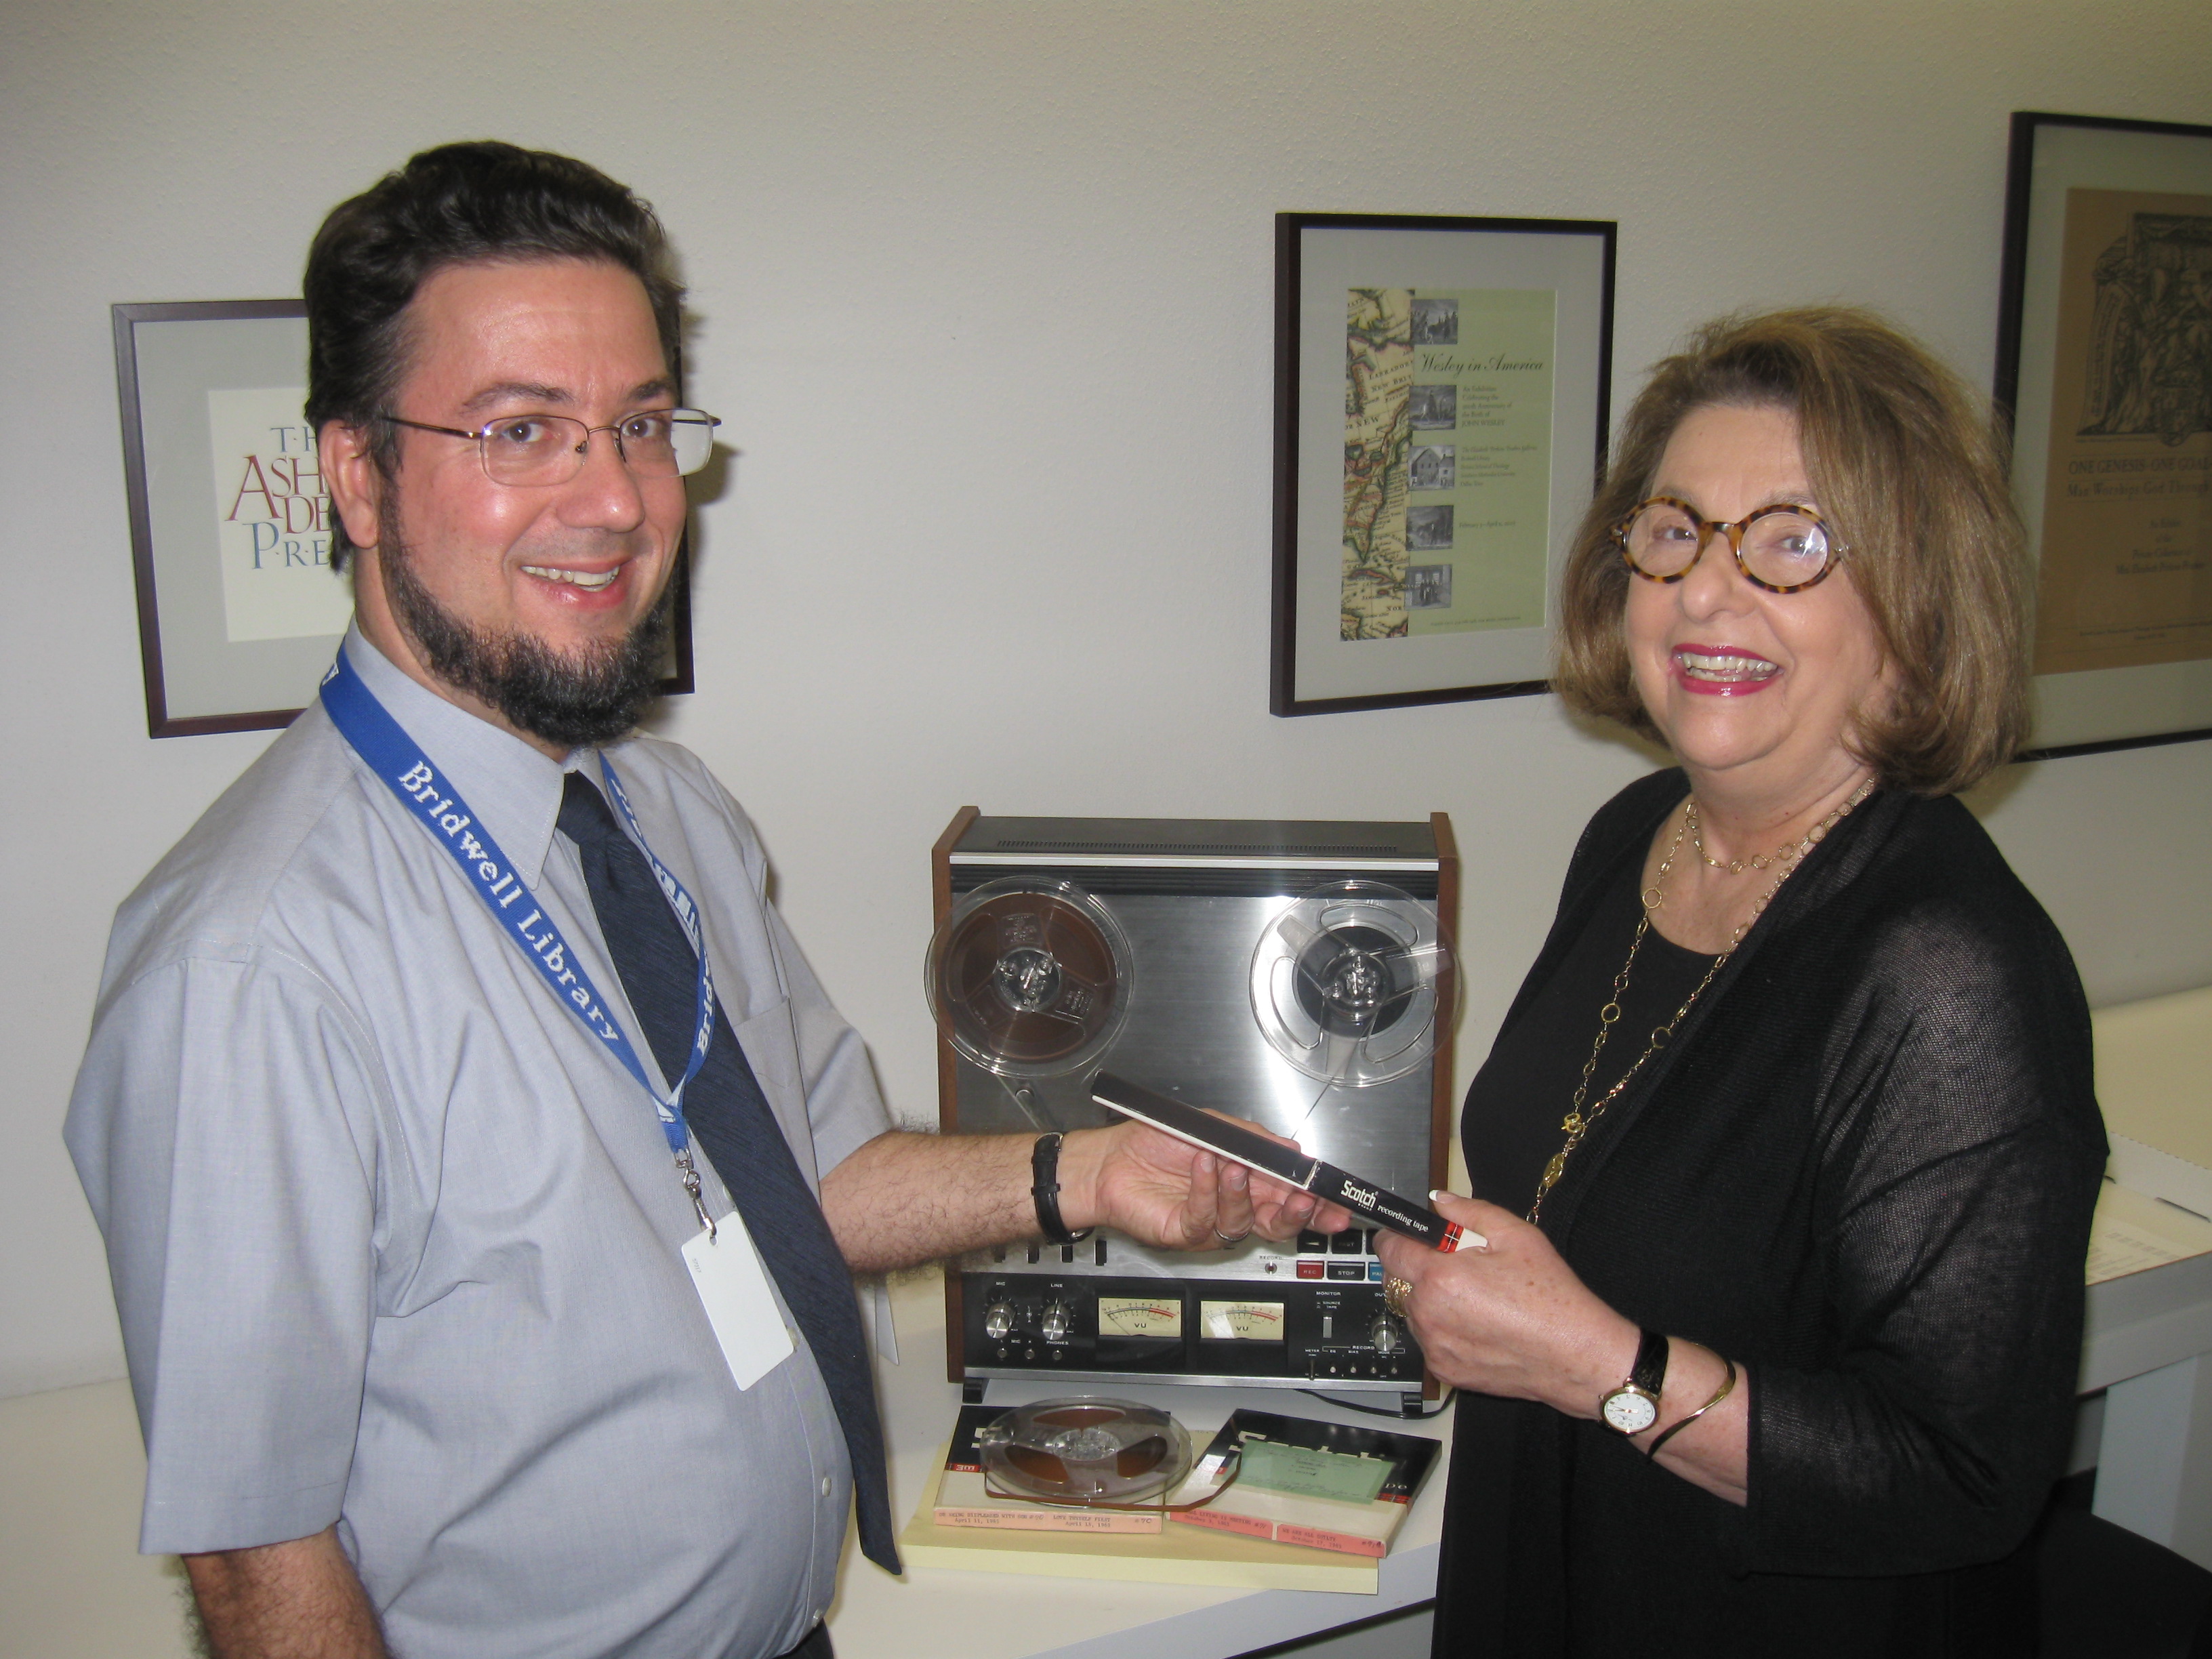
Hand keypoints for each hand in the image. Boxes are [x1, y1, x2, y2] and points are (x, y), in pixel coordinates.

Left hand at [1060, 1117, 1353, 1249]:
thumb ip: (1254, 1140)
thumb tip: (1293, 1152)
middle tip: (1304, 1201)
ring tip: (1233, 1166)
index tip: (1333, 1199)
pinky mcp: (1183, 1233)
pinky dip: (1206, 1191)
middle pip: (1277, 1223)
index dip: (1313, 1202)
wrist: (1112, 1156)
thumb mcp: (1214, 1128)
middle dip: (1297, 1215)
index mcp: (1248, 1183)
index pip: (1289, 1198)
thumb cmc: (1159, 1141)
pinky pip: (1204, 1219)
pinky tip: (1203, 1167)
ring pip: (1243, 1222)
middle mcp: (1233, 1207)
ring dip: (1242, 1193)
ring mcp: (1210, 1223)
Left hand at [1374, 1192, 1637, 1417]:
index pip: (1390, 1249)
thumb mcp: (1516, 1236)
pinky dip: (1444, 1331)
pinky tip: (1479, 1327)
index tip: (1410, 1236)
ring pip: (1413, 1312)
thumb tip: (1438, 1201)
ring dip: (1430, 1302)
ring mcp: (1434, 1346)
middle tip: (1459, 1268)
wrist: (1575, 1356)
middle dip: (1419, 1269)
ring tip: (1476, 1301)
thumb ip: (1468, 1212)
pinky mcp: (1445, 1370)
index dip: (1398, 1237)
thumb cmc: (1551, 1296)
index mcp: (1440, 1277)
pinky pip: (1429, 1341)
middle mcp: (1429, 1314)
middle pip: (1399, 1281)